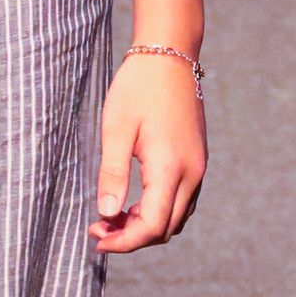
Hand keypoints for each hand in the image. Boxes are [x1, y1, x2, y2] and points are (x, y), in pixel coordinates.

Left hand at [89, 53, 204, 253]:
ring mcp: (199, 167)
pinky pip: (183, 201)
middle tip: (98, 227)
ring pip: (177, 218)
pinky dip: (159, 211)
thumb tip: (107, 214)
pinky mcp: (198, 160)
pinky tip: (134, 201)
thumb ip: (112, 174)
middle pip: (166, 229)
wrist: (169, 55)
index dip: (124, 241)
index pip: (152, 226)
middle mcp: (192, 173)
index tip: (96, 238)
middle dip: (132, 237)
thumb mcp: (115, 129)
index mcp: (170, 167)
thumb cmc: (138, 88)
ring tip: (113, 215)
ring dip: (146, 226)